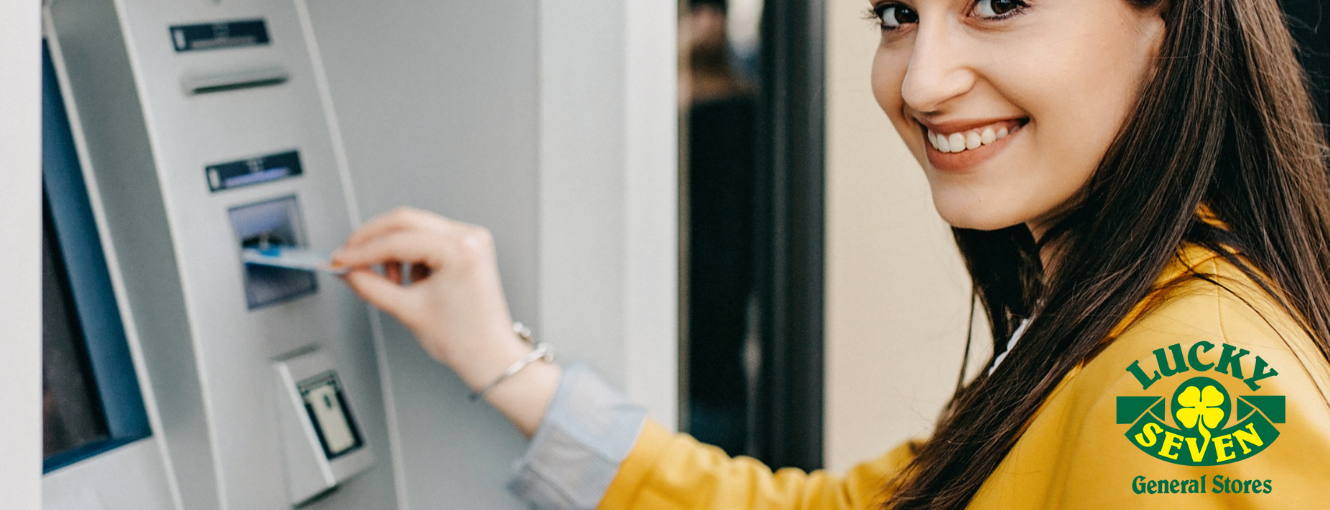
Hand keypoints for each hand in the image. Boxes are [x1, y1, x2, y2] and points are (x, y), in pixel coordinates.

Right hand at [333, 208, 557, 436]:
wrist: (490, 355)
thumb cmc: (465, 339)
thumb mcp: (407, 310)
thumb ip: (370, 285)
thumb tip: (348, 270)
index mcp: (460, 250)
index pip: (398, 240)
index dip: (361, 250)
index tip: (339, 259)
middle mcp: (469, 237)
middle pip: (405, 221)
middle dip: (372, 240)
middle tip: (349, 257)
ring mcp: (471, 239)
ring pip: (415, 227)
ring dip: (392, 249)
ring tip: (391, 282)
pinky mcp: (468, 246)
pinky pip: (428, 238)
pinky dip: (410, 254)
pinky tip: (411, 280)